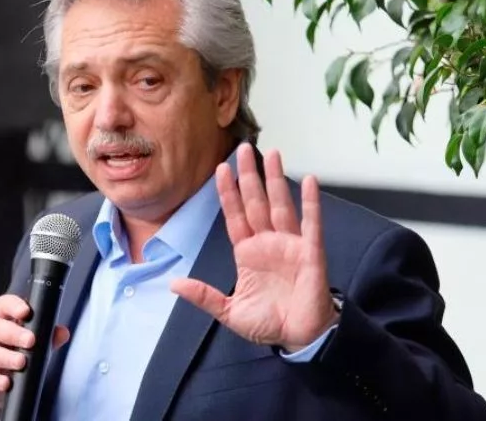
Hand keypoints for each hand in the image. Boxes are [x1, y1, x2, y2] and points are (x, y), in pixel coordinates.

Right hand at [0, 295, 69, 420]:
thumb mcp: (32, 339)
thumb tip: (62, 333)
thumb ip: (47, 334)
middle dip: (11, 334)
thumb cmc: (14, 347)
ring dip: (3, 358)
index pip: (2, 304)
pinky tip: (6, 382)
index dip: (13, 306)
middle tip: (30, 341)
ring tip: (21, 363)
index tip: (26, 312)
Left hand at [171, 143, 337, 352]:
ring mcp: (290, 245)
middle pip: (256, 202)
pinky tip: (309, 181)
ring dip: (276, 180)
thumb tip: (174, 284)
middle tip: (243, 148)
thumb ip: (204, 295)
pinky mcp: (311, 253)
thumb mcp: (229, 312)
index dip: (228, 193)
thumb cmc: (269, 323)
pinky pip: (311, 224)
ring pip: (281, 205)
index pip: (235, 216)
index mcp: (248, 253)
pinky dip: (311, 203)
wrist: (300, 338)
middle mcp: (268, 243)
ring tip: (273, 154)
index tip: (220, 169)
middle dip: (249, 175)